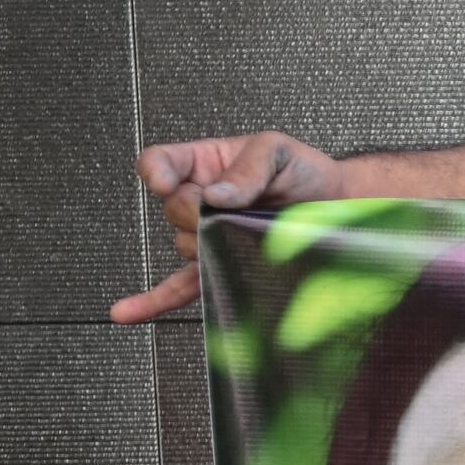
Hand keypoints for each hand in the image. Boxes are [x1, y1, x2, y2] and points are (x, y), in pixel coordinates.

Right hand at [112, 131, 354, 323]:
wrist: (337, 207)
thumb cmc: (304, 172)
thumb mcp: (277, 151)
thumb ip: (247, 168)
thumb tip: (216, 195)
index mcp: (204, 164)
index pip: (159, 162)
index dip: (156, 172)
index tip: (167, 183)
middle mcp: (199, 199)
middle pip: (172, 209)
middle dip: (199, 213)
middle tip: (235, 211)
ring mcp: (206, 235)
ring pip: (184, 244)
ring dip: (210, 244)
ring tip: (247, 233)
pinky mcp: (219, 265)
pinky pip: (179, 286)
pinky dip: (153, 301)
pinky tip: (128, 313)